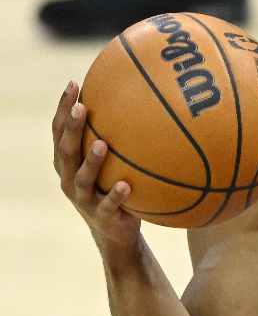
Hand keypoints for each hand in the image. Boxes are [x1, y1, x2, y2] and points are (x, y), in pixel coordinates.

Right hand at [52, 81, 140, 250]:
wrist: (115, 232)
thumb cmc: (113, 187)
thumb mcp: (112, 163)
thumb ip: (115, 137)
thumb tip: (139, 98)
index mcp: (68, 163)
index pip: (60, 131)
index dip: (64, 108)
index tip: (74, 83)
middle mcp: (70, 179)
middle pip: (66, 150)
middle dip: (72, 128)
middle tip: (82, 108)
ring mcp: (84, 199)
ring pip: (83, 178)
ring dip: (92, 161)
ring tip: (103, 145)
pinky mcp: (102, 216)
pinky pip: (109, 205)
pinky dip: (116, 196)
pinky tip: (127, 185)